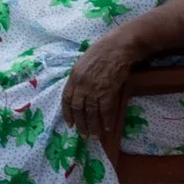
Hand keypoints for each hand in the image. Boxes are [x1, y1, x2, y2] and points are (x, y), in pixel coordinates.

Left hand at [61, 31, 137, 151]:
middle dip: (80, 123)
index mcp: (73, 76)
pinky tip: (107, 128)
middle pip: (77, 109)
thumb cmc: (102, 50)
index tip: (70, 124)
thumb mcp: (83, 62)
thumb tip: (80, 90)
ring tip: (95, 136)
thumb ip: (80, 77)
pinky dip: (106, 120)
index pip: (66, 99)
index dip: (67, 113)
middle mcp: (81, 85)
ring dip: (93, 126)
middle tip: (83, 134)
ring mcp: (94, 89)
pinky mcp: (108, 91)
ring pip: (91, 113)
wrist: (118, 47)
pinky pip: (105, 110)